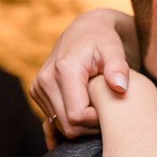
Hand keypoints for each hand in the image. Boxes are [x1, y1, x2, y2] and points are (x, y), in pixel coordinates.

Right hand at [31, 8, 135, 138]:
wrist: (85, 31)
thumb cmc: (104, 41)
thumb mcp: (115, 50)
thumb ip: (119, 68)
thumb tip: (120, 87)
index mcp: (64, 70)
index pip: (77, 115)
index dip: (96, 121)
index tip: (111, 111)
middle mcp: (45, 80)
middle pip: (68, 125)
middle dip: (90, 126)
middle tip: (107, 112)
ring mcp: (38, 87)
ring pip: (61, 126)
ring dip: (81, 124)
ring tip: (97, 106)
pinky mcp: (37, 92)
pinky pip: (53, 121)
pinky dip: (70, 122)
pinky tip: (84, 116)